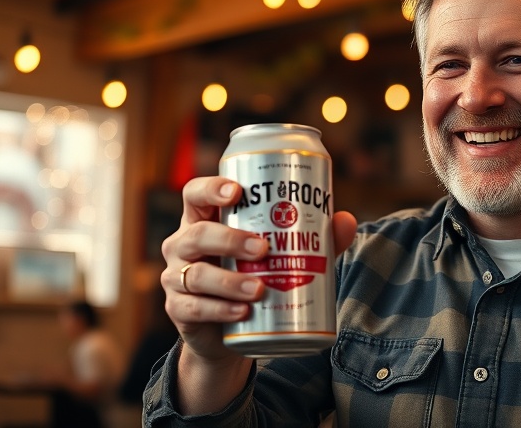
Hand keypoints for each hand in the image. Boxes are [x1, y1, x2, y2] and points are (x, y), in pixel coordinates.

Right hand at [160, 176, 357, 363]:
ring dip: (229, 281)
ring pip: (195, 275)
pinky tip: (242, 312)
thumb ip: (315, 238)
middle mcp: (184, 245)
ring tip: (259, 288)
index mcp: (205, 220)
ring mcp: (176, 279)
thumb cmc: (258, 276)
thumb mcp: (285, 254)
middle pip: (197, 234)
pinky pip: (195, 308)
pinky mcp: (179, 310)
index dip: (211, 188)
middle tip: (264, 248)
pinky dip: (220, 310)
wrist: (237, 331)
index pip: (195, 194)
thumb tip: (345, 220)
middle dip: (230, 239)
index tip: (237, 191)